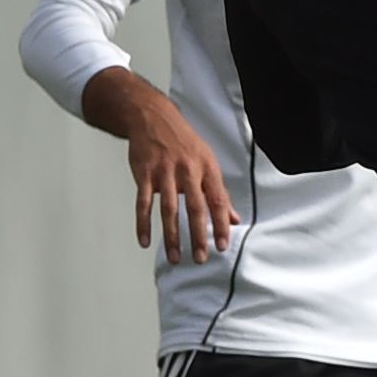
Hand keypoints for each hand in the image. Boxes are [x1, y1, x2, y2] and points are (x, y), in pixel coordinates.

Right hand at [82, 69, 237, 261]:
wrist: (153, 117)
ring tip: (175, 257)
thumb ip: (219, 192)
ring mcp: (164, 172)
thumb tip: (233, 218)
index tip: (223, 246)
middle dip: (198, 235)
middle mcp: (187, 170)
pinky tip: (145, 241)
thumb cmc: (184, 142)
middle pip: (195, 207)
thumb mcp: (207, 161)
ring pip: (169, 209)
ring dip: (171, 236)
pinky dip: (143, 224)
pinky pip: (143, 203)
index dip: (221, 224)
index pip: (218, 200)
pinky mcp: (144, 174)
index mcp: (206, 168)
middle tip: (200, 258)